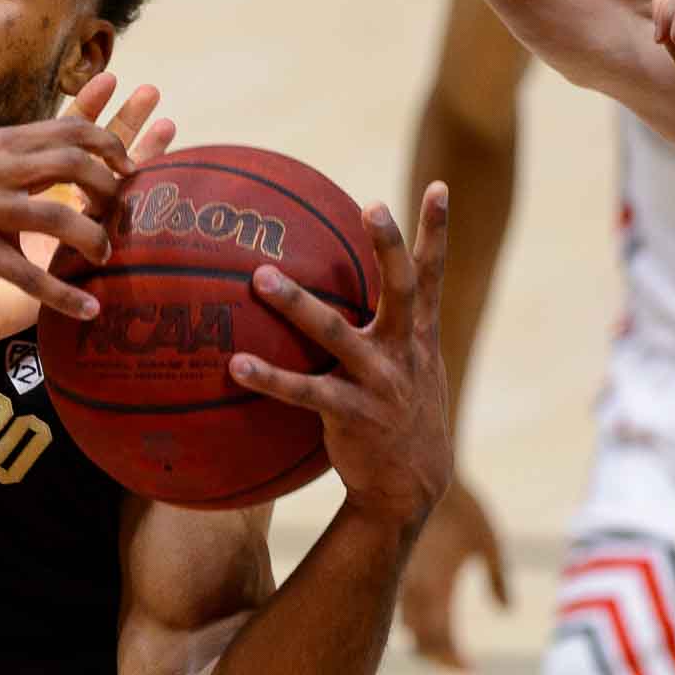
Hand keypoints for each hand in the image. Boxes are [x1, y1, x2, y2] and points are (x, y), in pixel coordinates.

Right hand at [0, 73, 176, 353]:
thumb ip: (33, 161)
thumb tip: (91, 155)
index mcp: (2, 145)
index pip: (69, 127)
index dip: (111, 141)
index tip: (133, 166)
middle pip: (70, 162)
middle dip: (109, 188)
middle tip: (122, 213)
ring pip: (54, 215)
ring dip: (91, 239)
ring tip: (106, 257)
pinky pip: (27, 274)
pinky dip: (62, 294)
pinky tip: (87, 309)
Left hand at [229, 183, 452, 530]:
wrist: (409, 489)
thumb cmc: (395, 412)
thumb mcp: (403, 364)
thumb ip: (382, 324)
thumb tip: (342, 278)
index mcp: (418, 336)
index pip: (433, 275)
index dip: (437, 231)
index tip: (440, 186)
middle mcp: (405, 353)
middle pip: (403, 289)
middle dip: (391, 246)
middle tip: (374, 206)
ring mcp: (381, 383)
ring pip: (338, 333)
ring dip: (297, 304)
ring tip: (260, 277)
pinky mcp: (352, 415)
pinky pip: (305, 392)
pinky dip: (269, 377)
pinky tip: (233, 365)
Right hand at [399, 476, 509, 669]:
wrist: (417, 475)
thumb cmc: (464, 509)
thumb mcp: (490, 544)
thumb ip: (498, 580)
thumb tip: (506, 610)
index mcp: (440, 588)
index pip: (442, 641)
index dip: (455, 661)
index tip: (470, 670)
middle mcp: (415, 590)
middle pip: (421, 640)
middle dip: (438, 655)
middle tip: (457, 662)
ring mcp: (399, 579)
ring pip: (405, 624)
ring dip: (422, 638)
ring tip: (439, 643)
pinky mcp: (392, 567)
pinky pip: (398, 604)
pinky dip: (411, 617)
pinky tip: (422, 614)